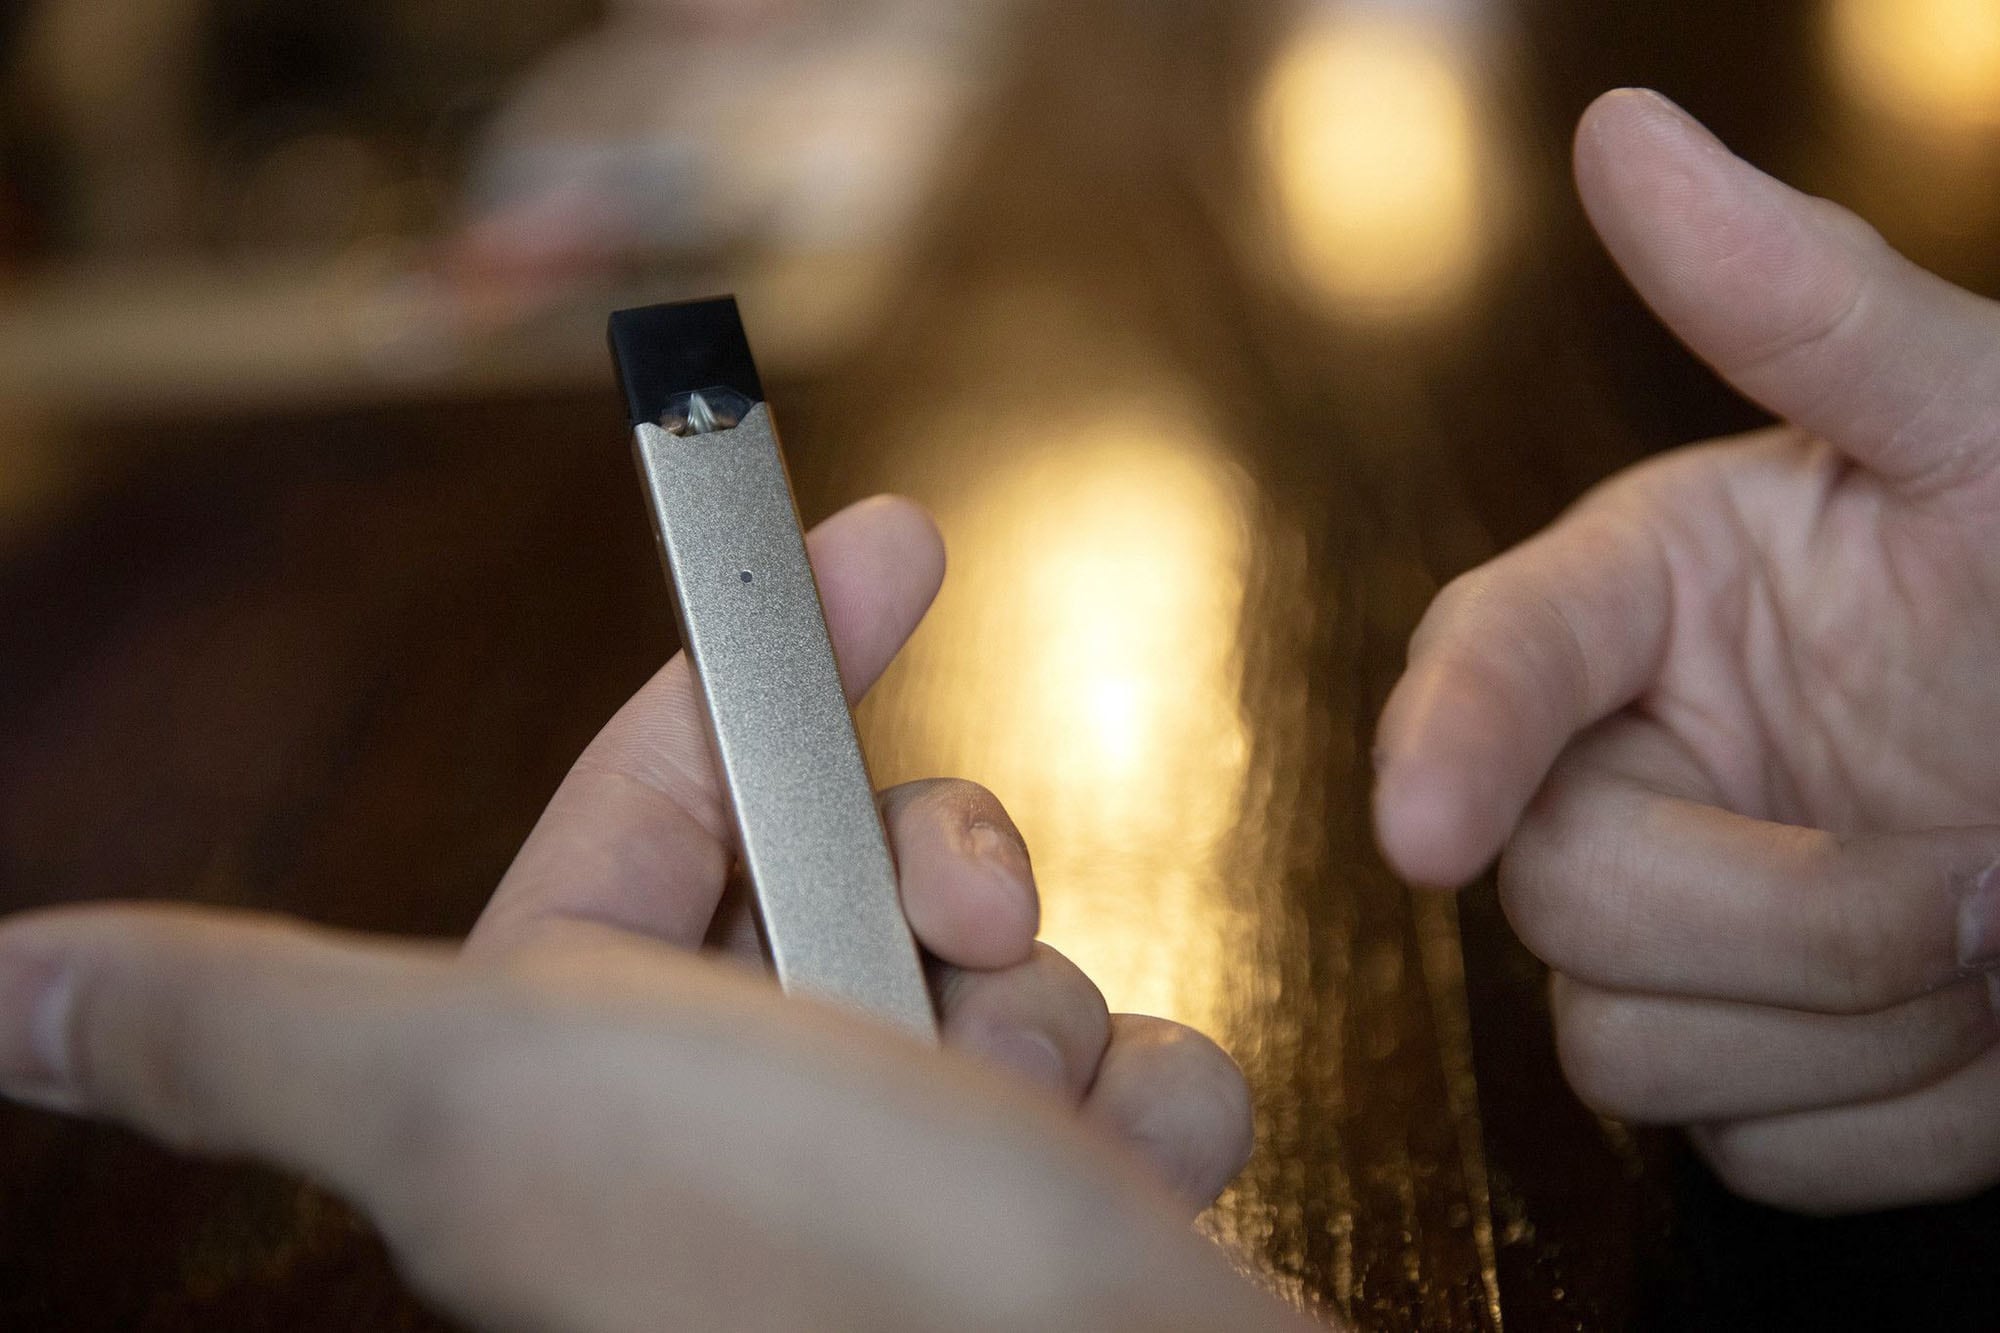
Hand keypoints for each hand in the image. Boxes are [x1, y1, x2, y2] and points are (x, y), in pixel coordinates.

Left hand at [0, 498, 1285, 1330]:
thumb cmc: (812, 1268)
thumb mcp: (503, 1100)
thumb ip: (257, 1031)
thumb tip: (5, 992)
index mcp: (586, 1083)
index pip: (656, 798)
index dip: (752, 654)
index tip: (879, 539)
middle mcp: (742, 1123)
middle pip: (852, 854)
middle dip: (938, 860)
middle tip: (965, 923)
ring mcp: (913, 1162)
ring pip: (1010, 947)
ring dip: (1048, 999)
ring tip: (1028, 1117)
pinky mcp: (1062, 1199)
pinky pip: (1135, 1050)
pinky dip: (1153, 1088)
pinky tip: (1123, 1163)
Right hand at [1374, 90, 1999, 1213]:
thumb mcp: (1975, 432)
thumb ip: (1798, 300)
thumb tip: (1624, 128)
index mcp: (1641, 608)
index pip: (1489, 661)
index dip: (1449, 739)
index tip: (1423, 828)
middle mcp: (1620, 772)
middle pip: (1559, 902)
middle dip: (1786, 917)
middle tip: (1976, 874)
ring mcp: (1674, 939)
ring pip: (1636, 1057)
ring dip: (1862, 1027)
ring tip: (1996, 932)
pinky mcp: (1746, 1073)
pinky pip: (1761, 1158)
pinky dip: (1902, 1118)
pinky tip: (1981, 1029)